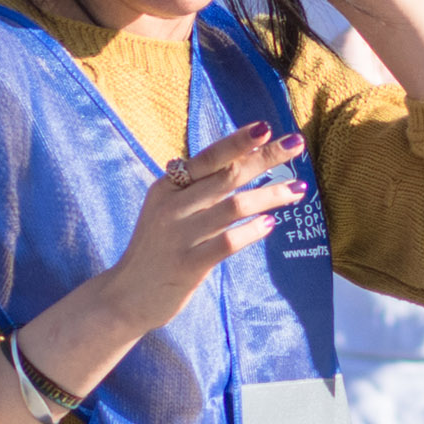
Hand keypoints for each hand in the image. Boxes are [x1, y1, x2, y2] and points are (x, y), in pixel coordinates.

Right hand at [100, 121, 312, 333]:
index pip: (209, 157)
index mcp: (167, 187)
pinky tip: (270, 224)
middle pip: (227, 175)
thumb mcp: (166, 210)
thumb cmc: (155, 249)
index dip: (238, 141)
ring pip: (234, 206)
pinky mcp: (189, 265)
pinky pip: (228, 242)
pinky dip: (252, 231)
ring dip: (270, 195)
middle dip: (265, 157)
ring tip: (297, 190)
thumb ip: (194, 188)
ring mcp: (180, 235)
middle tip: (296, 143)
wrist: (125, 296)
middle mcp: (172, 206)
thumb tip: (232, 160)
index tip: (267, 127)